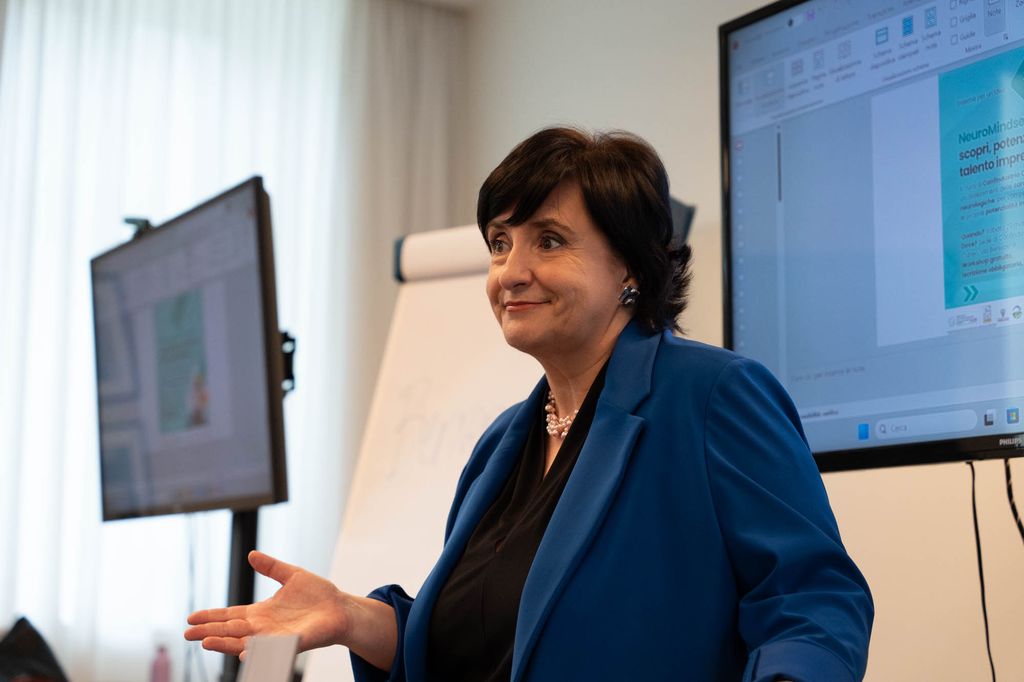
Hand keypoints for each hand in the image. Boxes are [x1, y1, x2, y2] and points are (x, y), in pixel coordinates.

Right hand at [184, 550, 348, 658]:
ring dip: (226, 643)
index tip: (190, 618)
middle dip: (210, 632)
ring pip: (246, 642)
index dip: (211, 616)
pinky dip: (259, 650)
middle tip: (188, 634)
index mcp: (261, 613)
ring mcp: (278, 637)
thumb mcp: (291, 575)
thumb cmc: (317, 594)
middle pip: (231, 631)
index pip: (230, 615)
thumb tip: (251, 554)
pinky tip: (244, 651)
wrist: (341, 608)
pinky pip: (274, 648)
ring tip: (207, 642)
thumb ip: (271, 567)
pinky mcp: (295, 642)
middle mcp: (265, 628)